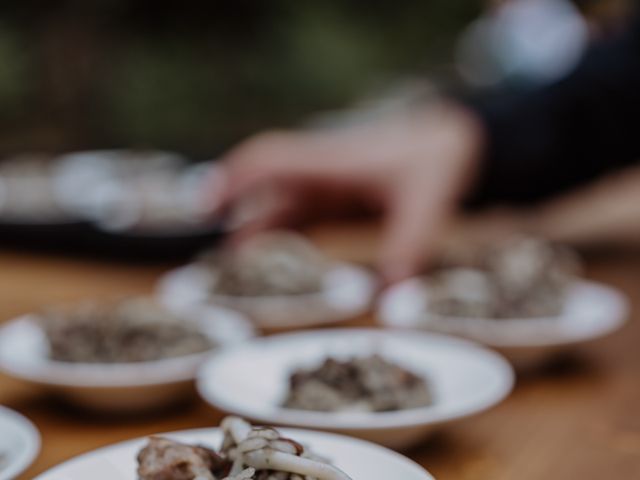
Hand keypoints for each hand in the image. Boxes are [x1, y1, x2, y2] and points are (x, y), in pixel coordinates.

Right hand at [216, 102, 484, 282]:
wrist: (451, 138)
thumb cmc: (436, 160)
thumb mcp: (426, 206)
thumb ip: (407, 251)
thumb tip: (393, 307)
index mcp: (331, 161)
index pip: (268, 161)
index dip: (232, 179)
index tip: (203, 206)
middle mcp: (318, 169)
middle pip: (262, 188)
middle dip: (234, 217)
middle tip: (210, 261)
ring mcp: (323, 182)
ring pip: (276, 205)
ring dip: (254, 233)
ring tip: (232, 273)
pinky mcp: (332, 194)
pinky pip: (296, 214)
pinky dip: (279, 236)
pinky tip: (270, 264)